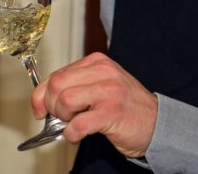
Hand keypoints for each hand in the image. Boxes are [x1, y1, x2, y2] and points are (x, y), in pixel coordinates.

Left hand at [31, 52, 157, 157]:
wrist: (158, 124)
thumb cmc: (125, 107)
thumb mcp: (99, 86)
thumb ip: (74, 86)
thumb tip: (41, 100)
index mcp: (96, 62)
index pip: (56, 74)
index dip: (40, 95)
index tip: (39, 109)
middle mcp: (103, 72)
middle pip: (57, 85)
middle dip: (51, 105)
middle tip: (60, 117)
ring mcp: (109, 92)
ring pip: (65, 100)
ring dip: (63, 118)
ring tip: (73, 123)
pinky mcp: (113, 113)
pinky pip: (79, 124)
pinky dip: (71, 133)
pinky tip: (77, 134)